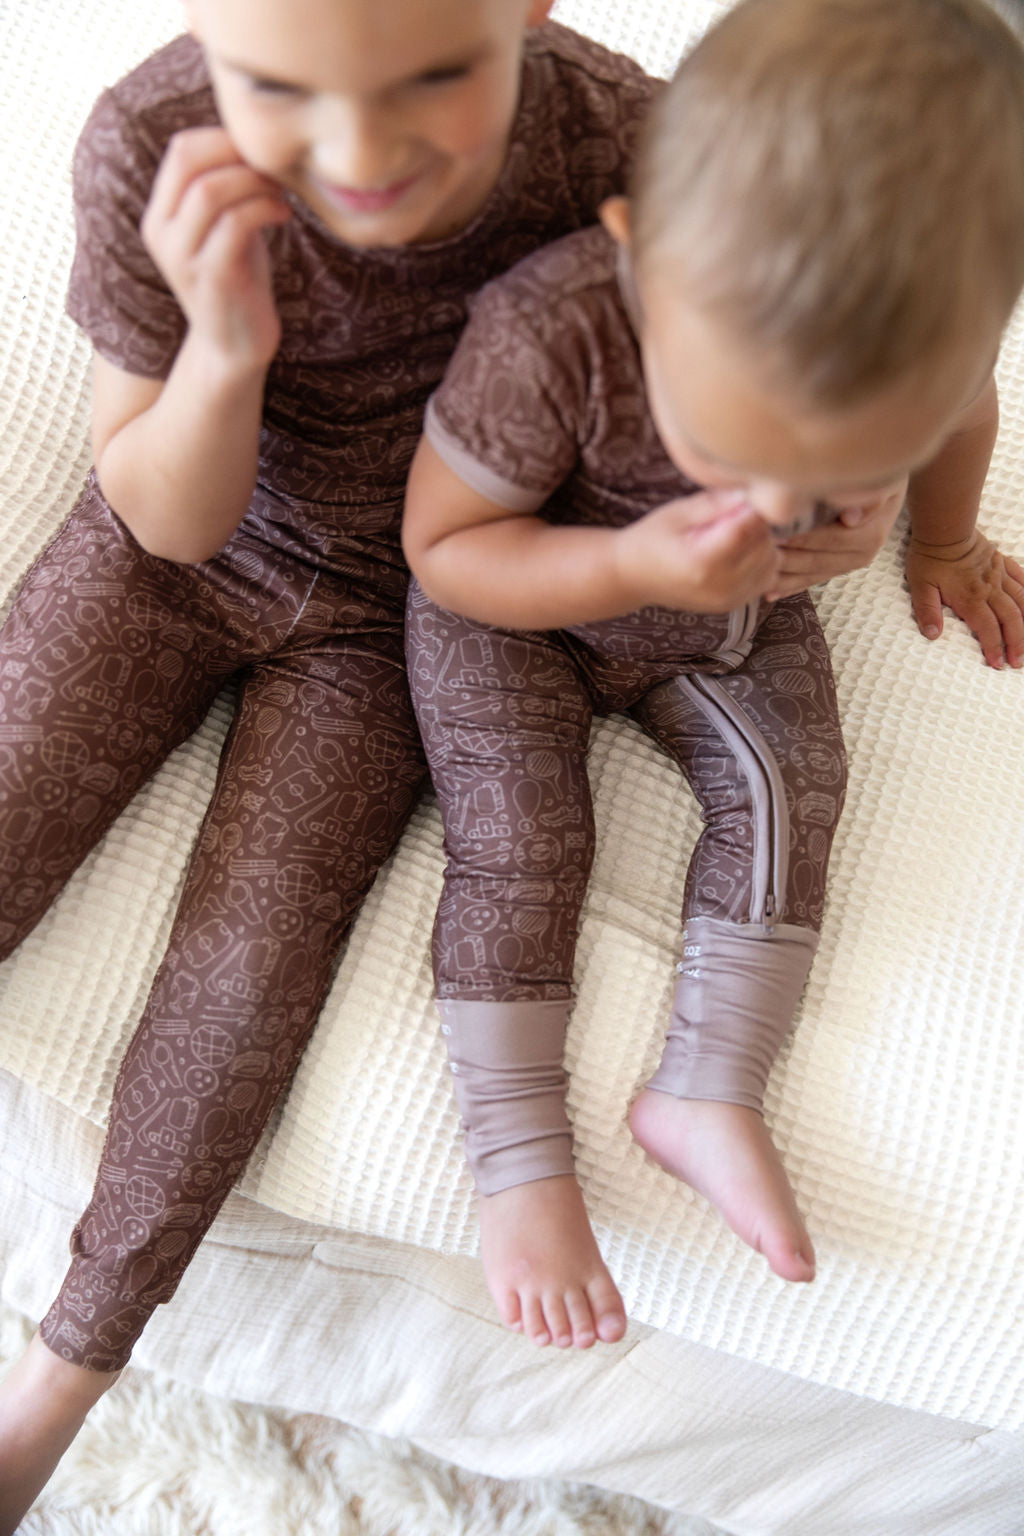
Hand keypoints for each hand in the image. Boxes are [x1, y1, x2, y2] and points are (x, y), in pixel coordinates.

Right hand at [141, 126, 291, 370]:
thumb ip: (225, 187)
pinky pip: (235, 223)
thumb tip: (253, 138)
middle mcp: (162, 233)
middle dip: (241, 155)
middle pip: (191, 160)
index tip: (260, 156)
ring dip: (256, 183)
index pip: (182, 149)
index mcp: (160, 215)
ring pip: (212, 190)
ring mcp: (183, 257)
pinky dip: (265, 209)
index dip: (225, 139)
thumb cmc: (238, 280)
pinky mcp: (212, 278)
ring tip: (280, 195)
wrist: (235, 348)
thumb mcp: (223, 227)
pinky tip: (284, 216)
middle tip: (275, 171)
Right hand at [616, 491, 780, 612]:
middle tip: (739, 511)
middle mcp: (720, 586)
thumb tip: (755, 491)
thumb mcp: (678, 512)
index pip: (749, 529)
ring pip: (773, 563)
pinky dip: (762, 561)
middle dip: (759, 525)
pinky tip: (740, 550)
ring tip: (738, 531)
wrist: (633, 577)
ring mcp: (729, 599)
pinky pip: (767, 578)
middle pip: (765, 546)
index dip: (754, 507)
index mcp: (703, 562)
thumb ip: (718, 503)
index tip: (748, 494)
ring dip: (764, 543)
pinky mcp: (734, 604)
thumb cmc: (652, 539)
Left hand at [768, 482, 906, 598]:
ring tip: (755, 575)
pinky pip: (812, 579)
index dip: (803, 538)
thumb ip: (871, 496)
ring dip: (783, 576)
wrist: (881, 479)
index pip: (833, 539)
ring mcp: (850, 563)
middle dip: (786, 559)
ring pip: (811, 574)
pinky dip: (790, 585)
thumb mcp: (880, 477)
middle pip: (818, 561)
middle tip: (754, 554)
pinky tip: (768, 591)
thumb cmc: (875, 471)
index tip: (774, 534)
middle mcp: (863, 553)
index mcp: (872, 532)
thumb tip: (851, 519)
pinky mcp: (838, 567)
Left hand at [906, 530, 1023, 668]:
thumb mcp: (920, 587)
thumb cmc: (930, 558)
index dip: (994, 648)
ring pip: (1022, 603)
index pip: (987, 629)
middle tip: (1017, 662)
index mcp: (970, 598)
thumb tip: (932, 635)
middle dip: (1016, 644)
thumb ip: (927, 612)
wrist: (945, 529)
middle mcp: (990, 589)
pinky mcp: (1003, 564)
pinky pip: (1023, 580)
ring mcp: (999, 576)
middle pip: (1011, 620)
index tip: (997, 664)